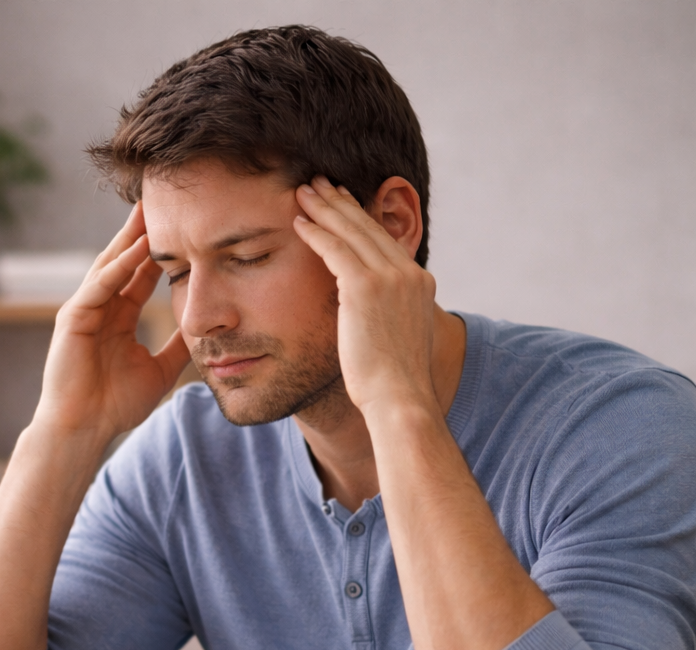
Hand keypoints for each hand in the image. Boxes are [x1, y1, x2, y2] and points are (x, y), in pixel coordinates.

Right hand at [34, 202, 191, 440]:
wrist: (85, 430)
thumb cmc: (115, 406)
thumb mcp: (160, 370)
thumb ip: (178, 348)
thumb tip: (205, 331)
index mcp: (118, 317)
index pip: (142, 273)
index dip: (161, 249)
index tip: (184, 224)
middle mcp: (101, 307)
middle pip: (125, 259)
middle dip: (143, 230)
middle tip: (164, 198)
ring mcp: (85, 310)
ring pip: (110, 265)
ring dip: (130, 237)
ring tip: (150, 208)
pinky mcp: (73, 318)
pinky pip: (99, 285)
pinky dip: (119, 267)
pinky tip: (138, 248)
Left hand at [292, 176, 437, 415]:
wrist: (399, 399)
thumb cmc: (392, 384)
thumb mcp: (397, 341)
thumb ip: (387, 317)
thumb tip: (372, 321)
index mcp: (418, 284)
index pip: (384, 241)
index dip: (359, 218)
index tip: (341, 203)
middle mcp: (408, 274)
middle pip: (369, 228)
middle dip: (340, 203)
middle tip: (318, 183)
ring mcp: (390, 278)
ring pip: (351, 232)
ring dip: (324, 208)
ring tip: (303, 191)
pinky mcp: (366, 287)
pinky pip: (335, 250)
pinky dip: (316, 232)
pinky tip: (298, 221)